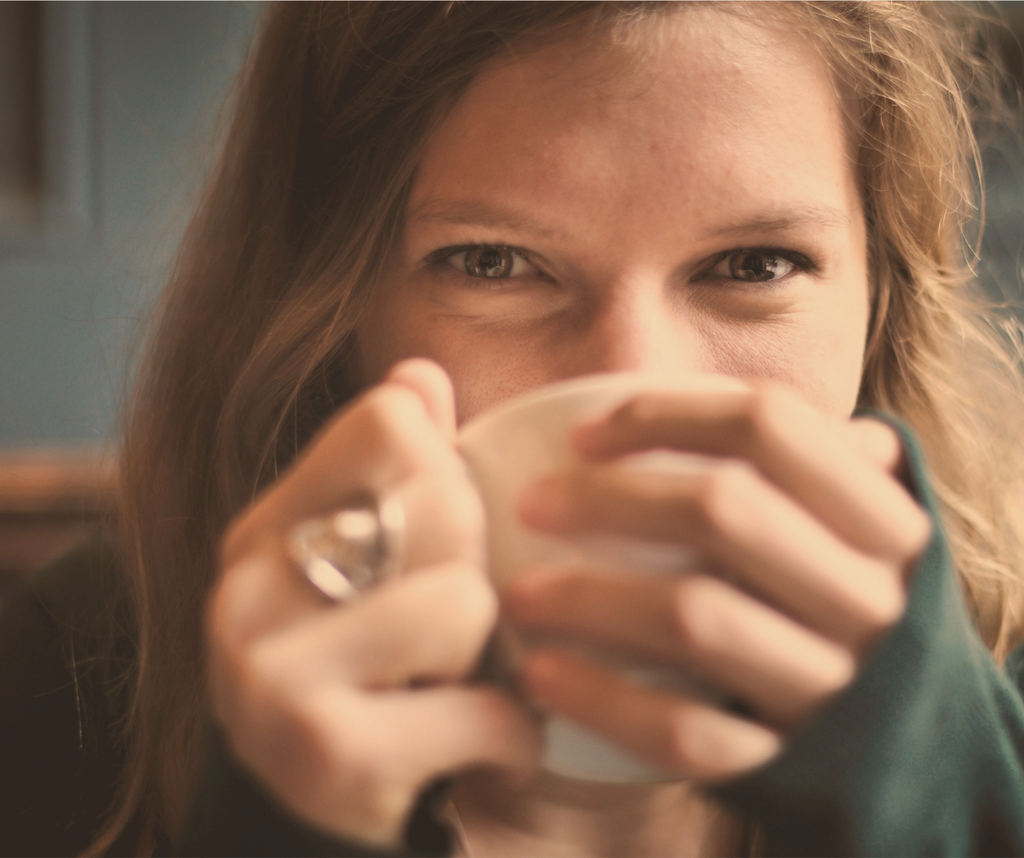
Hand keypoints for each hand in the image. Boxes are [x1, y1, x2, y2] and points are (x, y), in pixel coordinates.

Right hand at [207, 359, 539, 847]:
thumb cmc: (358, 679)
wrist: (301, 827)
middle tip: (449, 630)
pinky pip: (485, 709)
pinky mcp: (326, 754)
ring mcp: (274, 673)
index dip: (447, 472)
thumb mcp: (362, 567)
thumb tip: (421, 371)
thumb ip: (392, 469)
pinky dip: (511, 736)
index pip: (392, 421)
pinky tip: (480, 747)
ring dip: (491, 658)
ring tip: (453, 686)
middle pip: (443, 501)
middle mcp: (250, 588)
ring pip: (466, 602)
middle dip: (475, 569)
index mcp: (264, 527)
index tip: (438, 538)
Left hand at [504, 384, 929, 780]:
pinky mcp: (786, 759)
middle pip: (722, 511)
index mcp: (882, 519)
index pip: (769, 425)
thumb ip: (799, 462)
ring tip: (518, 592)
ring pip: (696, 619)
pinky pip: (687, 732)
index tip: (583, 435)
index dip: (664, 414)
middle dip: (607, 499)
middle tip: (530, 504)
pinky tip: (543, 674)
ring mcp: (833, 685)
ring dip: (589, 598)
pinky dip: (606, 700)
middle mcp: (869, 595)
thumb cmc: (839, 604)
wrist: (905, 748)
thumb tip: (685, 396)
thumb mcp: (848, 529)